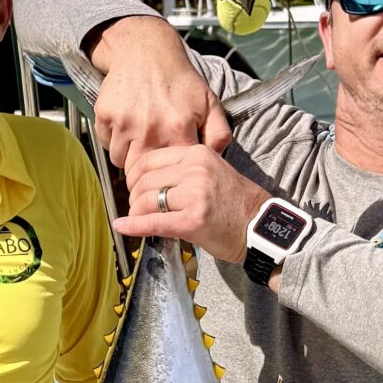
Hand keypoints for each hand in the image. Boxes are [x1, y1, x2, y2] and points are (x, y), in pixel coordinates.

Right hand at [88, 15, 231, 170]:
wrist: (145, 51)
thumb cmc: (178, 79)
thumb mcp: (209, 102)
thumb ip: (218, 133)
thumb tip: (216, 159)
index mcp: (178, 130)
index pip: (171, 174)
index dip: (170, 176)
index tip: (169, 173)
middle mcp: (149, 130)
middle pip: (143, 172)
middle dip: (147, 171)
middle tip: (151, 160)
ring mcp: (124, 124)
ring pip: (121, 162)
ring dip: (129, 156)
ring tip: (140, 139)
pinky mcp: (105, 117)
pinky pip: (107, 143)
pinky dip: (114, 140)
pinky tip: (126, 125)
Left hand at [116, 145, 268, 264]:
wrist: (260, 227)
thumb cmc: (236, 203)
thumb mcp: (211, 172)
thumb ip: (181, 171)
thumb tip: (146, 181)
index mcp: (198, 154)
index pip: (150, 159)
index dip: (134, 176)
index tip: (132, 187)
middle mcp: (195, 170)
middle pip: (145, 180)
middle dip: (133, 197)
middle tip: (135, 208)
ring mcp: (194, 195)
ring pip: (146, 201)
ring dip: (135, 213)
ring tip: (137, 219)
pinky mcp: (192, 220)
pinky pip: (153, 223)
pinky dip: (133, 226)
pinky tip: (122, 227)